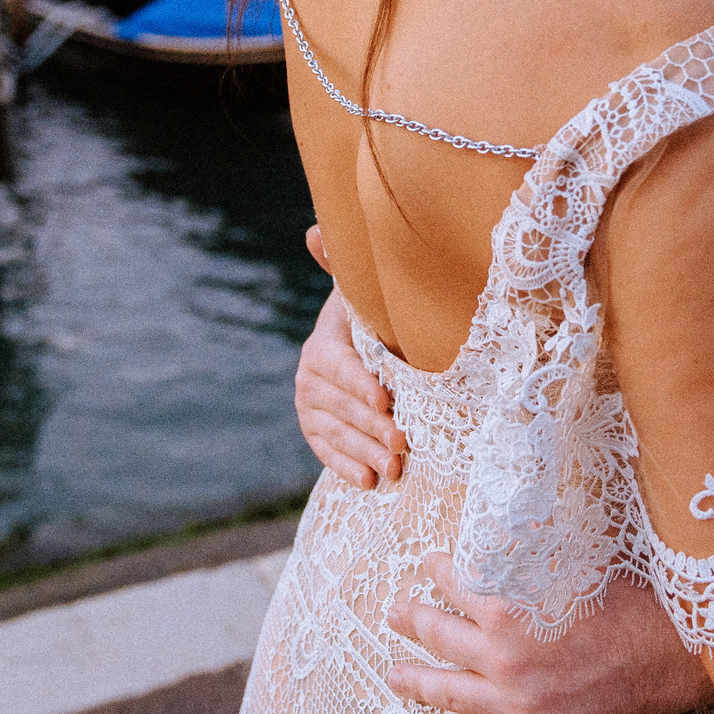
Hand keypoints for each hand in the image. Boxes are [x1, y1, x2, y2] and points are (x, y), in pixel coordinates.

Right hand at [296, 252, 405, 488]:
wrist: (361, 348)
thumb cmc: (374, 319)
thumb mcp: (363, 295)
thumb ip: (344, 267)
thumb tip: (314, 230)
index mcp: (324, 344)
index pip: (339, 366)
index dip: (360, 384)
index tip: (386, 399)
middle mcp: (309, 378)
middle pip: (341, 406)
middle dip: (371, 425)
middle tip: (403, 441)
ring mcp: (310, 408)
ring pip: (336, 433)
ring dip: (365, 452)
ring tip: (394, 469)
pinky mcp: (316, 432)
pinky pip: (327, 453)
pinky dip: (347, 468)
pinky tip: (369, 482)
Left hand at [385, 551, 713, 713]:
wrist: (677, 658)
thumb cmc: (632, 602)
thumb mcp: (577, 562)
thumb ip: (534, 550)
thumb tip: (507, 521)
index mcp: (510, 611)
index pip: (457, 584)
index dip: (438, 570)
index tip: (427, 562)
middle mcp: (504, 661)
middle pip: (441, 638)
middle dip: (413, 622)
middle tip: (394, 614)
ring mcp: (519, 705)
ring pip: (450, 693)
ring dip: (416, 681)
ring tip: (393, 674)